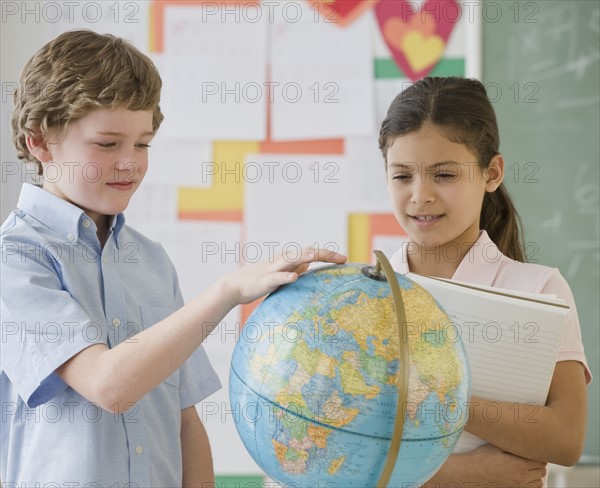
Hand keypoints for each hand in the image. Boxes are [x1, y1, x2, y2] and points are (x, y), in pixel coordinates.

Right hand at [224, 247, 346, 305]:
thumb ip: (295, 268)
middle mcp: (283, 259)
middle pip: (306, 252)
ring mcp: (273, 269)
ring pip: (291, 259)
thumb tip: (309, 264)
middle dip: (325, 254)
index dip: (329, 255)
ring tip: (318, 255)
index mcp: (289, 258)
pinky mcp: (264, 280)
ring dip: (305, 256)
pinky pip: (276, 277)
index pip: (312, 253)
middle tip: (343, 258)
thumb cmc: (260, 280)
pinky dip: (285, 276)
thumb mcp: (282, 273)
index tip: (345, 260)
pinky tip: (294, 277)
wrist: (235, 285)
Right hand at [469, 444, 546, 486]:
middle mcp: (521, 477)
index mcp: (519, 465)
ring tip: (527, 467)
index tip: (532, 449)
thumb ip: (514, 445)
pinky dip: (531, 483)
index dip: (537, 453)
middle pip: (542, 471)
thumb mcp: (497, 447)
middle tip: (529, 457)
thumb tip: (526, 441)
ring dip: (536, 474)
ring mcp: (518, 486)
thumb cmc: (482, 458)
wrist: (471, 473)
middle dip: (538, 463)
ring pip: (539, 482)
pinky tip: (523, 476)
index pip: (541, 460)